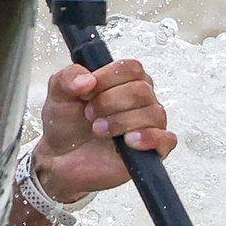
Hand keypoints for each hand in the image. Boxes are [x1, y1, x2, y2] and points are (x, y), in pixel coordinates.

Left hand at [30, 60, 174, 203]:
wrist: (60, 157)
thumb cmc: (66, 124)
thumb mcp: (58, 94)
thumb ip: (68, 78)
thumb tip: (87, 79)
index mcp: (122, 81)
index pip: (131, 68)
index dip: (108, 78)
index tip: (87, 91)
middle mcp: (139, 100)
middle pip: (141, 90)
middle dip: (110, 102)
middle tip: (89, 114)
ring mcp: (148, 124)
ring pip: (153, 113)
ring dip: (122, 121)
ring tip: (99, 130)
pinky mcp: (152, 149)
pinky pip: (166, 139)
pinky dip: (149, 138)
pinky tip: (128, 141)